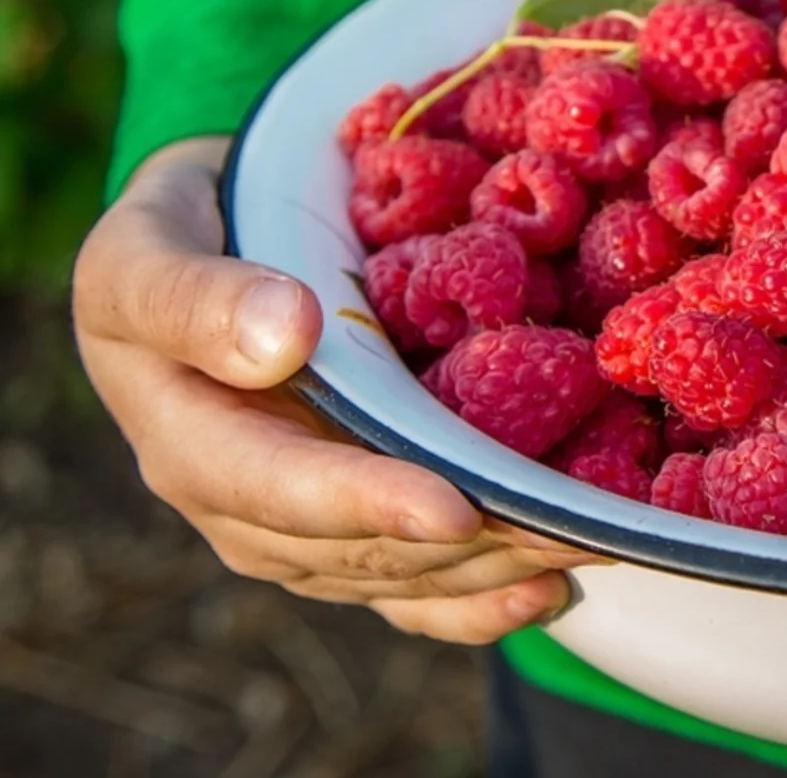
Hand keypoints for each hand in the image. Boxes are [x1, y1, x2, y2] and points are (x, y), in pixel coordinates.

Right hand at [74, 137, 600, 643]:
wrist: (203, 251)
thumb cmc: (179, 236)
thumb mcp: (151, 246)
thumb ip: (198, 296)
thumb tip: (284, 336)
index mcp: (189, 441)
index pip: (282, 488)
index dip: (370, 503)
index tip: (453, 509)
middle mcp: (243, 507)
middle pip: (360, 548)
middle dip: (466, 543)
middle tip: (566, 528)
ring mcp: (299, 528)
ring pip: (400, 574)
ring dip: (493, 566)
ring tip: (584, 543)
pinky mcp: (346, 531)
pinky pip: (411, 589)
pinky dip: (481, 599)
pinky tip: (550, 588)